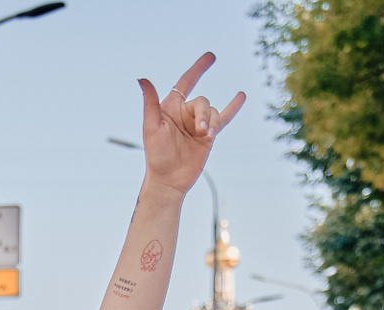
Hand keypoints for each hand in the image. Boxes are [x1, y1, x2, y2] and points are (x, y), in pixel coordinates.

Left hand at [137, 55, 245, 193]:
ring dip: (213, 122)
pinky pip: (223, 118)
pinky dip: (233, 107)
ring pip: (213, 112)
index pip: (186, 82)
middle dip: (204, 114)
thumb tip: (142, 78)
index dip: (198, 69)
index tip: (211, 57)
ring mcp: (198, 124)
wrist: (169, 180)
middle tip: (201, 131)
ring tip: (207, 136)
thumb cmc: (156, 155)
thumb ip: (150, 102)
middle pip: (203, 102)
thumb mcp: (152, 127)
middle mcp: (185, 113)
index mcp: (170, 107)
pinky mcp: (208, 136)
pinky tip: (241, 96)